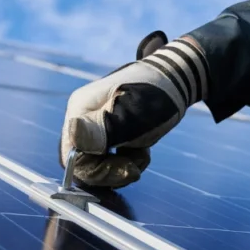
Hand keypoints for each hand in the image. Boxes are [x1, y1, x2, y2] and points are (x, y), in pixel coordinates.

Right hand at [59, 31, 208, 187]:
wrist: (176, 77)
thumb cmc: (155, 93)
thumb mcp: (132, 114)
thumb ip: (104, 128)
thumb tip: (75, 135)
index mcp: (80, 109)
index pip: (73, 156)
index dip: (97, 172)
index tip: (128, 171)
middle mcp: (81, 117)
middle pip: (84, 162)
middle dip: (113, 170)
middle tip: (138, 165)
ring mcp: (94, 125)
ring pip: (98, 163)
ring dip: (122, 166)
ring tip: (143, 153)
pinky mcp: (108, 131)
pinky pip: (109, 158)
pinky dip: (127, 160)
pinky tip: (142, 150)